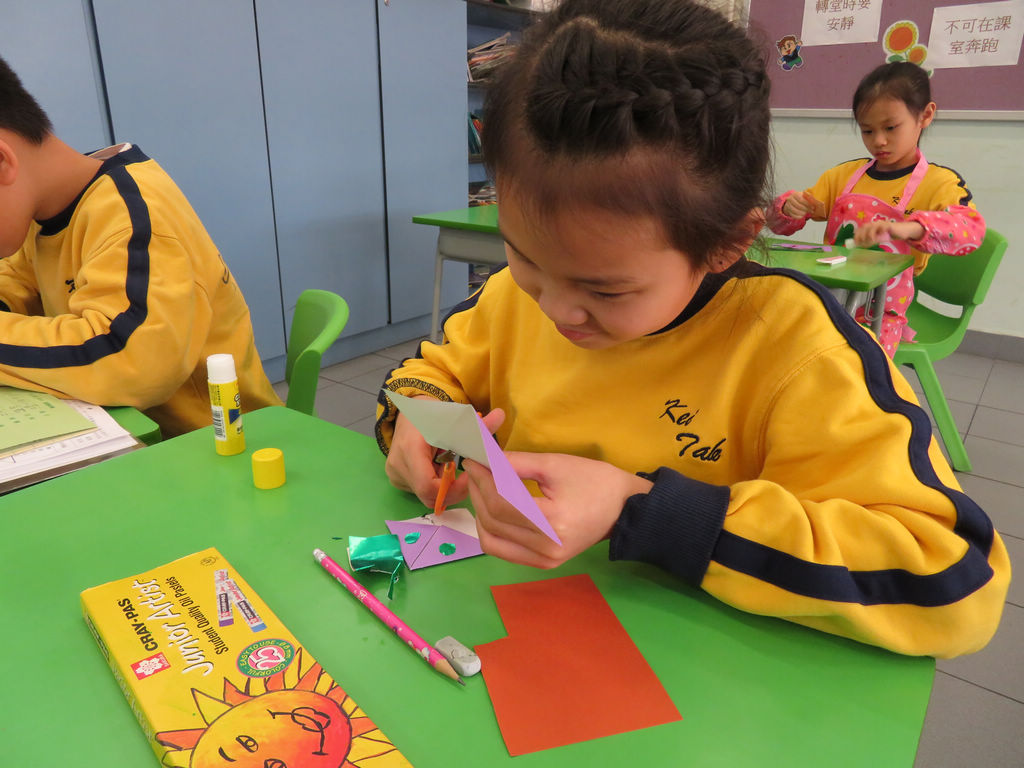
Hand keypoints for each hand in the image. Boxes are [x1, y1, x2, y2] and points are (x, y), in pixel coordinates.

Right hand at [384, 402, 504, 508]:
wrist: (409, 413)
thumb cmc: (432, 414)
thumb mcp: (455, 418)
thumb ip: (478, 425)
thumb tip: (501, 415)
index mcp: (410, 449)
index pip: (429, 486)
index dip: (453, 487)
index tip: (469, 475)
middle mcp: (398, 466)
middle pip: (429, 495)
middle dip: (453, 490)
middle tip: (467, 476)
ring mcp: (396, 475)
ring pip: (426, 496)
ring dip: (445, 487)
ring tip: (453, 468)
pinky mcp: (397, 479)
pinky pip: (421, 491)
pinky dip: (436, 484)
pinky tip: (441, 469)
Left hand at [465, 452, 652, 568]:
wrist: (622, 508)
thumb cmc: (593, 480)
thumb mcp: (555, 464)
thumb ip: (515, 463)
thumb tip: (482, 459)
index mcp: (554, 521)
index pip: (502, 502)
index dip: (482, 480)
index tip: (473, 460)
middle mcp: (547, 548)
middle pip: (494, 520)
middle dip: (477, 492)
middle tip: (475, 470)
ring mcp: (544, 561)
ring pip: (491, 539)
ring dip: (479, 512)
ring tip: (481, 488)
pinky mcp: (542, 564)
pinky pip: (503, 550)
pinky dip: (490, 530)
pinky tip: (490, 509)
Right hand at [782, 191, 823, 218]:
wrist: (792, 201)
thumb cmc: (801, 198)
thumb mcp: (805, 195)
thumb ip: (810, 197)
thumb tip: (816, 200)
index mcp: (795, 194)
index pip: (801, 199)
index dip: (807, 204)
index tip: (813, 207)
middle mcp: (790, 199)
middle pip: (798, 205)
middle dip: (806, 209)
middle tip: (812, 211)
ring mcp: (788, 205)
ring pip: (795, 211)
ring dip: (802, 213)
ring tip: (807, 213)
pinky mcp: (787, 211)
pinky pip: (793, 215)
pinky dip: (798, 216)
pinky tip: (803, 216)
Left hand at [851, 220, 924, 246]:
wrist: (902, 231)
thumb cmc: (888, 235)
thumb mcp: (878, 239)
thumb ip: (870, 241)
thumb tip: (860, 246)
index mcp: (871, 226)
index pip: (861, 228)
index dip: (857, 234)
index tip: (855, 242)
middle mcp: (875, 224)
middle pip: (865, 227)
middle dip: (861, 234)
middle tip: (860, 242)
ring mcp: (882, 224)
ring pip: (872, 227)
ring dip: (868, 234)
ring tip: (868, 241)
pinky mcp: (889, 225)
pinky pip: (882, 227)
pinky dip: (878, 232)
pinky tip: (876, 238)